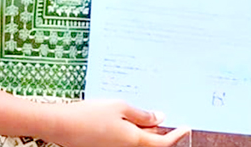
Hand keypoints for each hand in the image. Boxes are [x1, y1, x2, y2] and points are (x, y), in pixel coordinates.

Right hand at [42, 99, 190, 146]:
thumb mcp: (119, 107)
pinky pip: (128, 142)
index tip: (186, 127)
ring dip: (145, 131)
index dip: (177, 135)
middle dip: (160, 131)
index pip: (163, 143)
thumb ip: (142, 114)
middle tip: (162, 116)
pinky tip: (127, 118)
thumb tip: (159, 118)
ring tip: (144, 114)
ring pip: (139, 143)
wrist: (64, 126)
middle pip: (152, 144)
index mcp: (135, 140)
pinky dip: (132, 133)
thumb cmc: (91, 114)